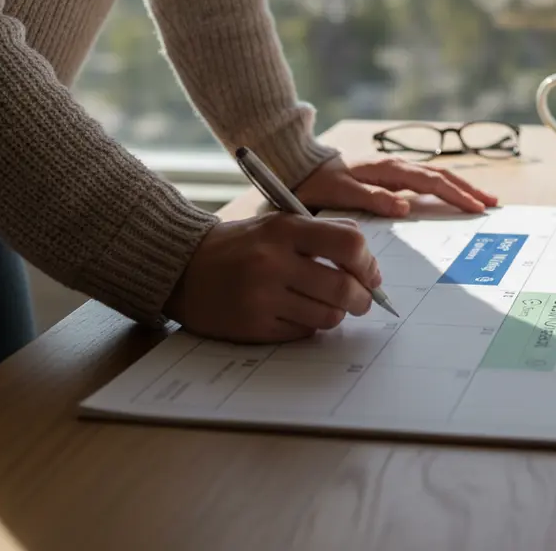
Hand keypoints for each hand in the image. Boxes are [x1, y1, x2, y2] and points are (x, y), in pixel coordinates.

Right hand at [164, 213, 380, 342]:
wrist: (184, 266)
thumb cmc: (243, 244)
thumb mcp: (280, 223)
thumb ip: (324, 234)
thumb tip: (368, 264)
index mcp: (285, 229)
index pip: (349, 243)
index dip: (368, 262)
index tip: (371, 274)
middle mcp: (273, 261)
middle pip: (344, 287)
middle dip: (362, 298)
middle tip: (362, 300)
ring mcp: (262, 297)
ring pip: (327, 316)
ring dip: (337, 314)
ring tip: (328, 305)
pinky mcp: (253, 326)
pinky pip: (302, 332)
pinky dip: (309, 325)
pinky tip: (298, 312)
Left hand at [296, 156, 497, 217]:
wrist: (298, 166)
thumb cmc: (317, 182)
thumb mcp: (339, 194)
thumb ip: (372, 198)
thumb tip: (405, 207)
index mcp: (388, 170)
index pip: (431, 182)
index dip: (455, 194)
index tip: (475, 207)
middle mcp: (396, 166)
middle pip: (440, 176)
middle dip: (467, 189)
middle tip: (492, 203)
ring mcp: (394, 170)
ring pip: (435, 176)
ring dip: (460, 186)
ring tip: (482, 198)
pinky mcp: (390, 175)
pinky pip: (424, 180)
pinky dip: (444, 187)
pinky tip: (452, 195)